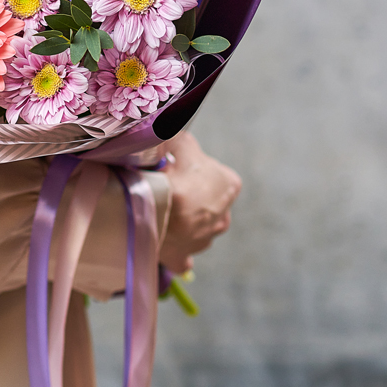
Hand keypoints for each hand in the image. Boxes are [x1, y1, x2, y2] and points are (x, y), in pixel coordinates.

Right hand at [158, 131, 241, 273]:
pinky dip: (170, 245)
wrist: (157, 217)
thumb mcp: (184, 143)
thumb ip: (183, 138)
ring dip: (178, 216)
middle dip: (187, 192)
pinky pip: (179, 252)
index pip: (214, 171)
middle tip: (164, 183)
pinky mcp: (184, 256)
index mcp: (229, 185)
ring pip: (191, 223)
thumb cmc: (176, 177)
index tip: (176, 164)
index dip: (193, 166)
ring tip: (156, 204)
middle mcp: (224, 216)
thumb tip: (173, 130)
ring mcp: (205, 239)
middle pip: (203, 198)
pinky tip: (160, 236)